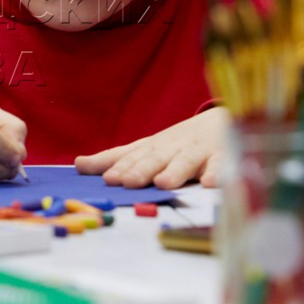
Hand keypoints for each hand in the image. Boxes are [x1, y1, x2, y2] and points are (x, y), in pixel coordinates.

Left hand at [76, 107, 228, 188]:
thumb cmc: (179, 142)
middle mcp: (173, 148)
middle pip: (156, 158)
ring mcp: (199, 151)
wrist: (224, 120)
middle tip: (127, 181)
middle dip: (141, 169)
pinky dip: (218, 173)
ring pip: (186, 161)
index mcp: (154, 147)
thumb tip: (78, 164)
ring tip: (163, 183)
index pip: (134, 157)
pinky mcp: (225, 156)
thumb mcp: (147, 148)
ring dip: (175, 171)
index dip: (121, 167)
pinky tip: (211, 183)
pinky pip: (223, 165)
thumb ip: (116, 158)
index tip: (108, 178)